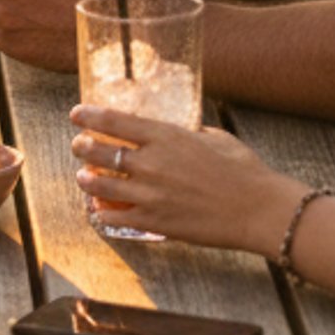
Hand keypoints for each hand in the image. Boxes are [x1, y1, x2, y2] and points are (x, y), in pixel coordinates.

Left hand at [69, 99, 291, 250]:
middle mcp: (152, 162)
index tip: (76, 114)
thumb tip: (181, 132)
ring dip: (86, 180)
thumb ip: (189, 133)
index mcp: (166, 136)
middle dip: (82, 147)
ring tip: (83, 178)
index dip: (90, 116)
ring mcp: (150, 193)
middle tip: (78, 146)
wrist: (258, 209)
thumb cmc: (243, 170)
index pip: (115, 121)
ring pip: (99, 185)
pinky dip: (103, 212)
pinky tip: (100, 209)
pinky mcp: (154, 221)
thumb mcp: (215, 138)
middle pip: (99, 152)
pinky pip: (114, 216)